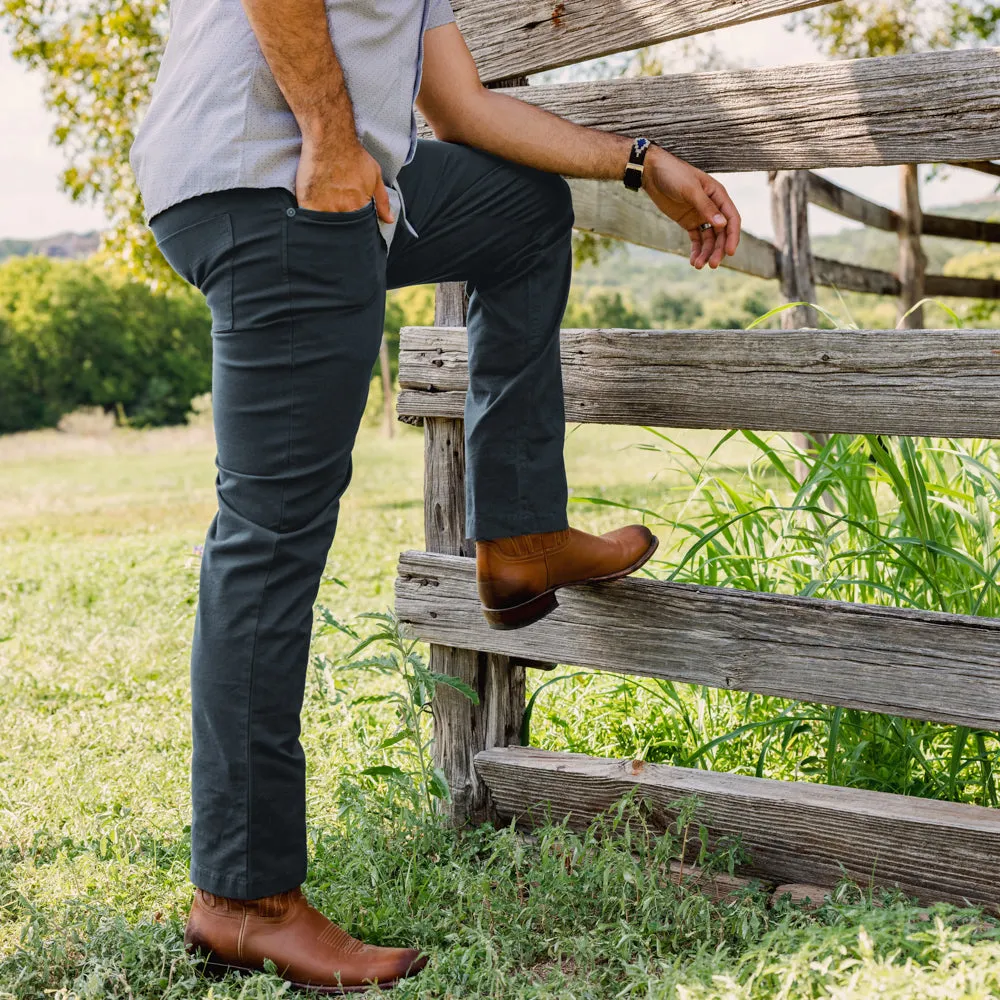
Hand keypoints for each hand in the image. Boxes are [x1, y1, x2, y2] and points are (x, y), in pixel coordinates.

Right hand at [296, 134, 394, 222]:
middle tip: (340, 231)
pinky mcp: (307, 202)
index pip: (359, 228)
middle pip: (342, 231)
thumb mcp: (375, 175)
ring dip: (326, 229)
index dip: (356, 230)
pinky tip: (312, 223)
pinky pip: (309, 220)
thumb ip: (382, 200)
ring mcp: (324, 207)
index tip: (353, 229)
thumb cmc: (353, 155)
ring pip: (326, 228)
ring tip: (326, 226)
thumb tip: (389, 220)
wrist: (330, 138)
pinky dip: (311, 223)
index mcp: (359, 206)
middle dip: (342, 233)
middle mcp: (342, 209)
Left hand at [641, 146, 740, 269]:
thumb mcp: (690, 190)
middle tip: (713, 265)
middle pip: (722, 233)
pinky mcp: (688, 222)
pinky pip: (696, 239)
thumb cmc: (673, 174)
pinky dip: (696, 250)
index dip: (733, 236)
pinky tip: (693, 261)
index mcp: (718, 195)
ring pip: (709, 239)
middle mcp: (713, 207)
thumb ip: (706, 207)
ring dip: (706, 253)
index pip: (732, 219)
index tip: (729, 253)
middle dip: (718, 250)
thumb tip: (723, 225)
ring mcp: (701, 215)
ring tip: (698, 265)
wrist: (652, 172)